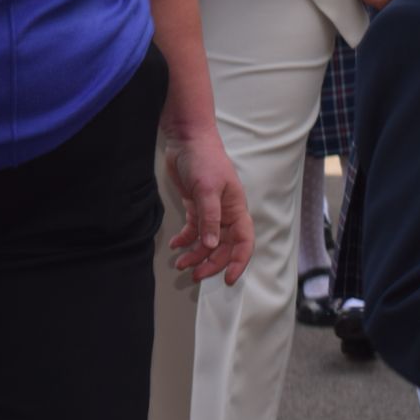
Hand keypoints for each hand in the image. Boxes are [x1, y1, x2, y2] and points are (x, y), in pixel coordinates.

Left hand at [162, 126, 252, 285]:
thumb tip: (211, 245)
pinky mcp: (195, 206)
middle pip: (223, 246)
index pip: (244, 241)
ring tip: (181, 265)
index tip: (228, 279)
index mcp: (236, 209)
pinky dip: (185, 239)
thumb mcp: (207, 189)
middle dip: (210, 263)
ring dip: (195, 255)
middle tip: (195, 275)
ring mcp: (210, 211)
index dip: (238, 261)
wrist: (187, 139)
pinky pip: (193, 229)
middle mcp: (226, 213)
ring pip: (207, 241)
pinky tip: (175, 245)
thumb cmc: (204, 159)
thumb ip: (210, 218)